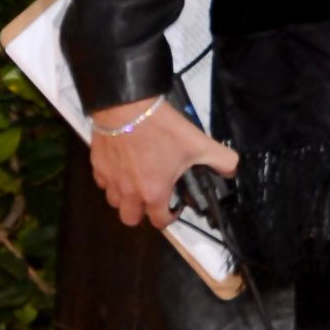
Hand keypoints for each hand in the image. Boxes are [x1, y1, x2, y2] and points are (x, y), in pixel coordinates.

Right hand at [87, 95, 237, 235]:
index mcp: (154, 192)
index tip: (174, 207)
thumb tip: (231, 169)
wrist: (127, 108)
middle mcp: (129, 192)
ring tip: (136, 183)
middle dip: (142, 213)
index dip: (170, 217)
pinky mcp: (98, 166)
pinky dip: (112, 180)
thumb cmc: (160, 128)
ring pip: (114, 202)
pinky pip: (103, 183)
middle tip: (153, 198)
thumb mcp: (199, 143)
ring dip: (125, 198)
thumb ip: (221, 160)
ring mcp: (110, 180)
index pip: (159, 222)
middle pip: (130, 219)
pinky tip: (122, 168)